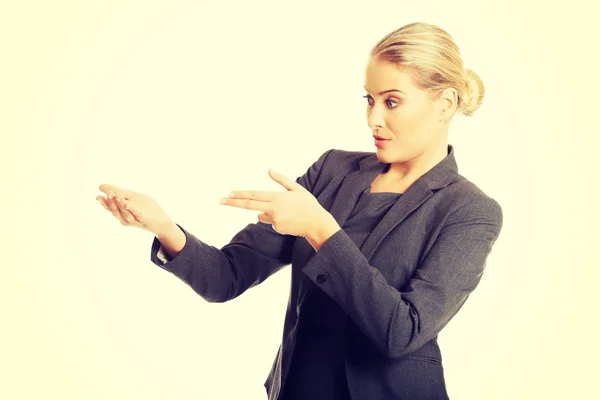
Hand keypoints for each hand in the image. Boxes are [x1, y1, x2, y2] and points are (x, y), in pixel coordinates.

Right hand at [96, 184, 174, 235]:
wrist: (162, 221)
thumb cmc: (146, 208)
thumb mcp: (133, 197)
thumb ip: (119, 192)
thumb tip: (101, 186)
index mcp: (122, 213)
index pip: (111, 208)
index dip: (104, 203)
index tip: (97, 196)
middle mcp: (126, 218)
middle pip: (116, 211)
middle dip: (111, 202)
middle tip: (108, 193)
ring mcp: (135, 220)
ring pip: (124, 213)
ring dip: (119, 204)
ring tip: (115, 195)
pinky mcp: (144, 219)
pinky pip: (136, 214)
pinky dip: (131, 209)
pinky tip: (127, 204)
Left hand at [220, 168, 337, 238]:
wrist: (317, 223)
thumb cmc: (308, 204)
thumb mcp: (296, 189)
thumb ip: (281, 180)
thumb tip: (269, 169)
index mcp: (277, 197)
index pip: (254, 195)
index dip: (240, 194)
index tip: (228, 193)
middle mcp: (273, 208)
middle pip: (248, 205)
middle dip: (233, 203)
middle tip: (220, 200)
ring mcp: (274, 219)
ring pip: (263, 215)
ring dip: (269, 213)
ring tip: (288, 212)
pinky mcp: (277, 228)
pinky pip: (272, 222)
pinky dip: (278, 220)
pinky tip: (290, 220)